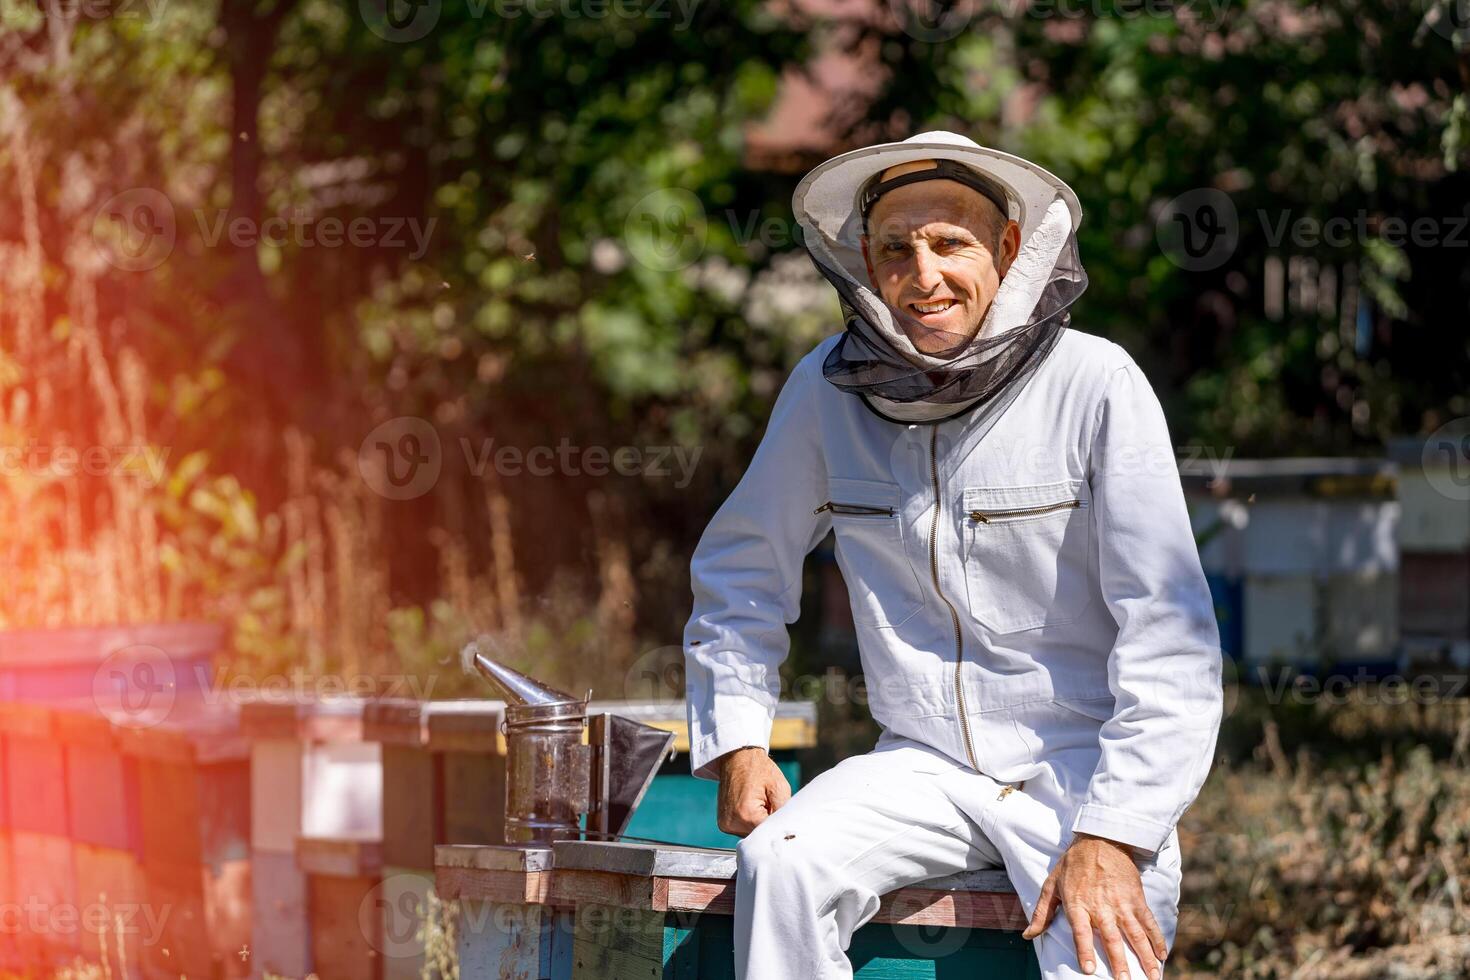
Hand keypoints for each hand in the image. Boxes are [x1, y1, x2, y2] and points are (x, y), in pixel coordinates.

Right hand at [715, 746, 790, 835]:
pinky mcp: (724, 823)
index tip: (783, 817)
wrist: (738, 758)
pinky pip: (742, 830)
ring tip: (761, 805)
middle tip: (772, 806)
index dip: (778, 826)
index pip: (769, 834)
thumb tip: (788, 829)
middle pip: (759, 836)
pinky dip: (750, 822)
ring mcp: (726, 824)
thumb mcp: (779, 787)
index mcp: (746, 814)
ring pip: (751, 835)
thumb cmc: (759, 769)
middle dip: (768, 825)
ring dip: (758, 824)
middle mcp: (732, 822)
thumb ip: (784, 812)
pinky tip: (753, 807)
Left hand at [1021, 833, 1167, 979]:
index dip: (1085, 951)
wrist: (1100, 838)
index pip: (1081, 933)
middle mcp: (1102, 907)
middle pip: (1112, 939)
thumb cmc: (1073, 863)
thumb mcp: (1051, 885)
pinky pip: (1148, 922)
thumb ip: (1041, 913)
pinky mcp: (1137, 898)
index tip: (1088, 970)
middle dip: (1120, 964)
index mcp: (1079, 904)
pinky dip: (1157, 938)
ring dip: (1146, 957)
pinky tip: (1162, 953)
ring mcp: (1122, 903)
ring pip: (1135, 935)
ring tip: (1153, 976)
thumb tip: (1028, 935)